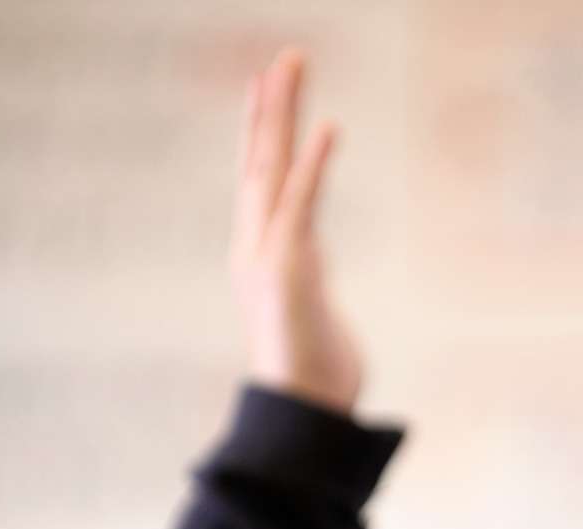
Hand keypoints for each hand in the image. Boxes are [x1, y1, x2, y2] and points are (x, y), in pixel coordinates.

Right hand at [231, 50, 360, 413]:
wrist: (300, 416)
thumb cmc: (311, 378)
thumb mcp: (310, 315)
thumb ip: (308, 287)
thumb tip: (312, 284)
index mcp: (261, 255)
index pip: (262, 181)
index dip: (264, 134)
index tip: (267, 89)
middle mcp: (256, 247)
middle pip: (261, 162)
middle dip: (270, 108)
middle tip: (283, 59)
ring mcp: (268, 255)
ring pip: (272, 169)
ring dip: (283, 115)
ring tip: (291, 66)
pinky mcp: (289, 267)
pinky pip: (302, 203)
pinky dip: (314, 163)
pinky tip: (327, 125)